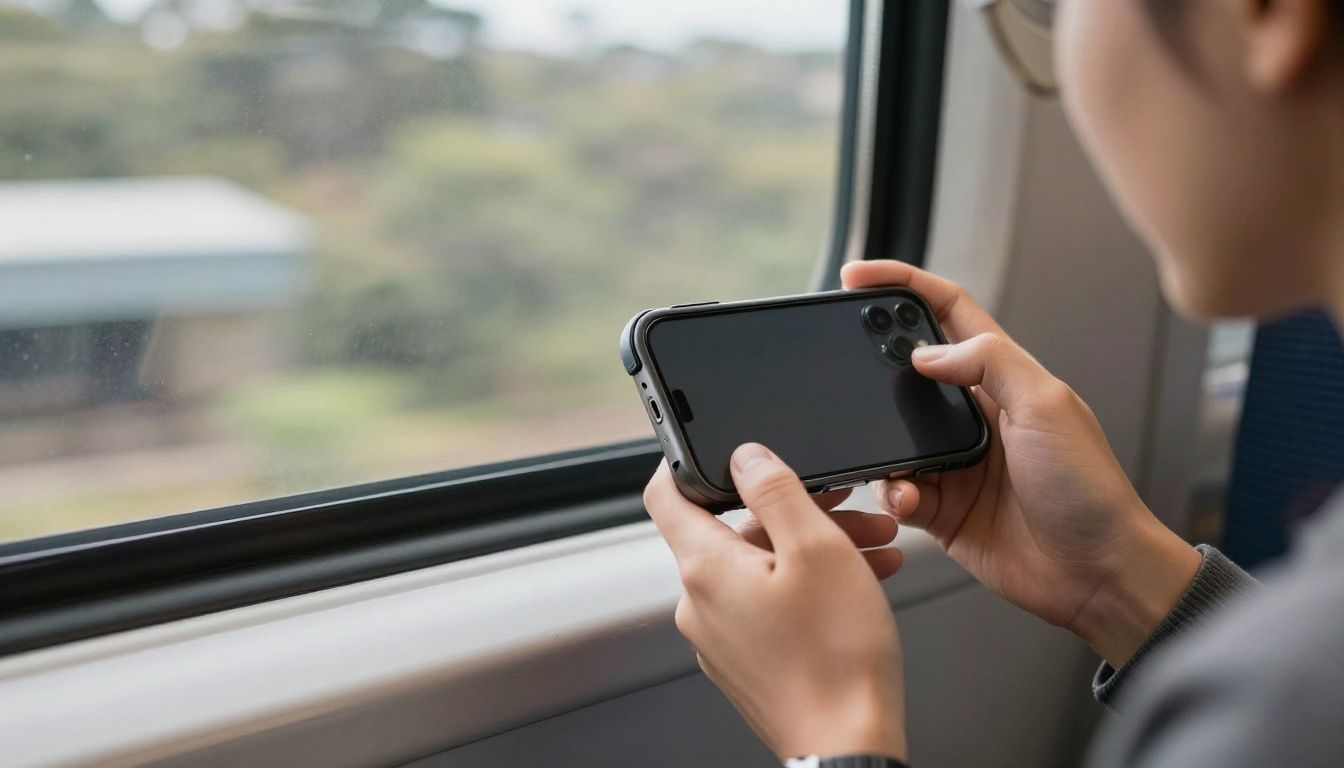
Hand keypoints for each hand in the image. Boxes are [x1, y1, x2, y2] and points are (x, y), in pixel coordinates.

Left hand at [644, 445, 906, 761]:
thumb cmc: (836, 659)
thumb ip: (775, 490)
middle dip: (795, 510)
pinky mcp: (747, 662)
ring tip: (873, 548)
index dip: (686, 461)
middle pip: (734, 530)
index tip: (718, 449)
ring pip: (761, 567)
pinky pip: (769, 604)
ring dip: (813, 548)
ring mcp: (722, 637)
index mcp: (705, 568)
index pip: (665, 494)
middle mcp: (701, 604)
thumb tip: (746, 456)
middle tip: (848, 507)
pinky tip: (860, 583)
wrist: (849, 746)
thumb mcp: (816, 548)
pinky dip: (808, 585)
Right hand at [843, 260, 1200, 667]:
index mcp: (1004, 377)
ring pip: (894, 436)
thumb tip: (926, 350)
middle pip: (908, 371)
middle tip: (846, 370)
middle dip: (873, 369)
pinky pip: (898, 491)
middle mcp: (976, 415)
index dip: (903, 285)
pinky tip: (909, 502)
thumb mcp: (1045, 404)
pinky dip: (894, 494)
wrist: (1098, 572)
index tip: (858, 274)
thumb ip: (987, 362)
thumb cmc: (1089, 488)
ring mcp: (956, 462)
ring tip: (897, 464)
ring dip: (885, 447)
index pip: (947, 311)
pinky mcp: (943, 509)